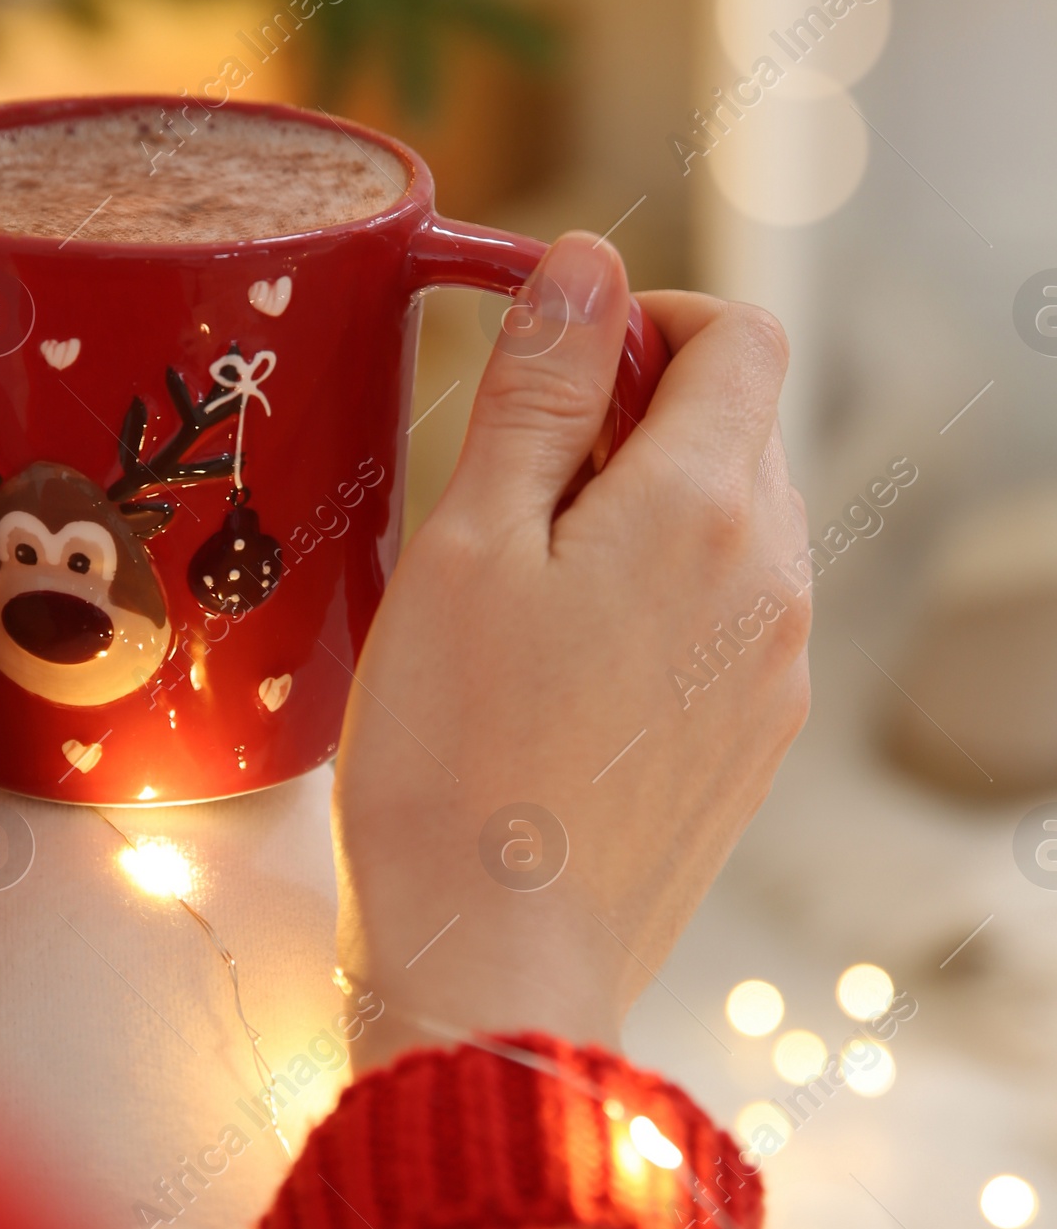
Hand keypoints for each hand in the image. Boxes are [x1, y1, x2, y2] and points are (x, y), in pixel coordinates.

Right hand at [334, 230, 810, 1068]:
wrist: (495, 963)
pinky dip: (656, 597)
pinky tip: (558, 667)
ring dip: (642, 510)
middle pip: (739, 427)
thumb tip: (588, 266)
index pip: (739, 334)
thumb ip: (539, 391)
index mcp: (706, 510)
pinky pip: (725, 617)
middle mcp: (773, 582)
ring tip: (521, 588)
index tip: (554, 361)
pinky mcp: (754, 744)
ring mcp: (775, 672)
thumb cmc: (453, 759)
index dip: (647, 317)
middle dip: (634, 417)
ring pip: (731, 524)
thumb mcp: (468, 543)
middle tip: (506, 484)